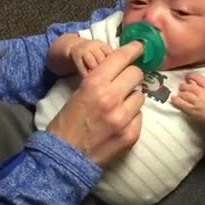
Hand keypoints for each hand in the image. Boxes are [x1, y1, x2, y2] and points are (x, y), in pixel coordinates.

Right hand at [46, 41, 144, 166]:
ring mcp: (123, 118)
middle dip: (131, 76)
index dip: (132, 50)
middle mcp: (112, 98)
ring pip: (140, 96)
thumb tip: (117, 71)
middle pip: (136, 74)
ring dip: (132, 98)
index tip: (139, 47)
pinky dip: (132, 117)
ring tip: (119, 106)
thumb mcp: (78, 93)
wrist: (64, 157)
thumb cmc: (66, 123)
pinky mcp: (131, 135)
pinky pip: (139, 116)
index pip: (121, 58)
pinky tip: (119, 123)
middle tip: (124, 82)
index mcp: (95, 84)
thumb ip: (99, 81)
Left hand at [171, 73, 204, 124]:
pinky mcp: (193, 111)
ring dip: (180, 92)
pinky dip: (176, 101)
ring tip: (179, 92)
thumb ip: (204, 85)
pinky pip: (182, 104)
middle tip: (182, 86)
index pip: (198, 78)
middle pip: (189, 86)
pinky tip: (173, 98)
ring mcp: (197, 103)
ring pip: (185, 94)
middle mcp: (203, 94)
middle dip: (183, 85)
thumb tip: (192, 81)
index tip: (186, 76)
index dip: (190, 76)